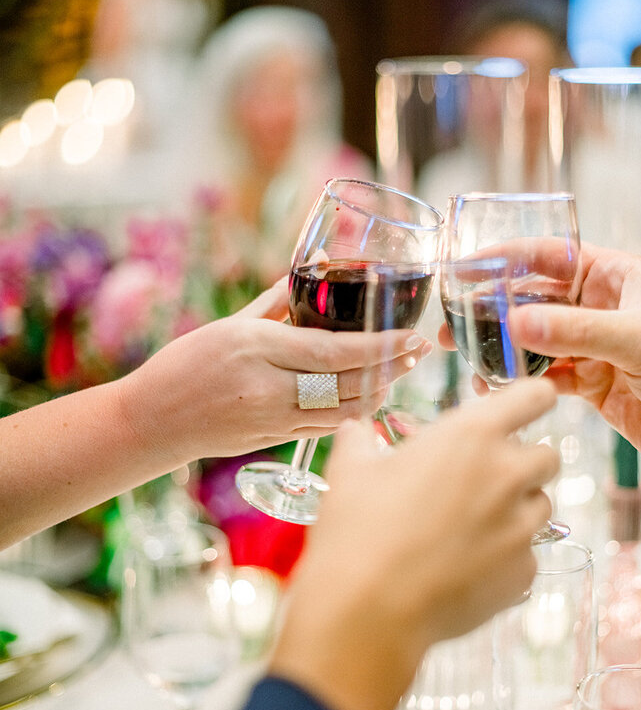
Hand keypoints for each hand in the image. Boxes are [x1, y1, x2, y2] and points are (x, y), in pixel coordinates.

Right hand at [119, 277, 431, 467]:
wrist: (154, 422)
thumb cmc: (185, 365)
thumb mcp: (229, 325)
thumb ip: (276, 302)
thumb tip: (312, 269)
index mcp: (258, 349)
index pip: (334, 351)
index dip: (379, 347)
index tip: (410, 337)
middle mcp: (269, 387)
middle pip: (347, 383)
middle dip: (390, 369)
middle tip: (417, 353)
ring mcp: (273, 419)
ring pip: (344, 412)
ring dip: (377, 393)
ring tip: (399, 372)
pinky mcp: (275, 441)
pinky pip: (325, 428)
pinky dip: (352, 413)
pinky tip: (368, 396)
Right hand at [269, 377, 559, 709]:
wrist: (368, 612)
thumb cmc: (358, 532)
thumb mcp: (351, 471)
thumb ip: (361, 440)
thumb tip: (356, 430)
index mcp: (472, 436)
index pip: (535, 396)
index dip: (533, 398)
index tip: (524, 405)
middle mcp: (507, 475)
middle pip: (547, 455)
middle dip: (521, 462)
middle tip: (482, 477)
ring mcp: (521, 528)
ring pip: (540, 506)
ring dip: (516, 509)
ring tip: (469, 525)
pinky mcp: (522, 573)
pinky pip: (527, 554)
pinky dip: (505, 555)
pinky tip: (465, 565)